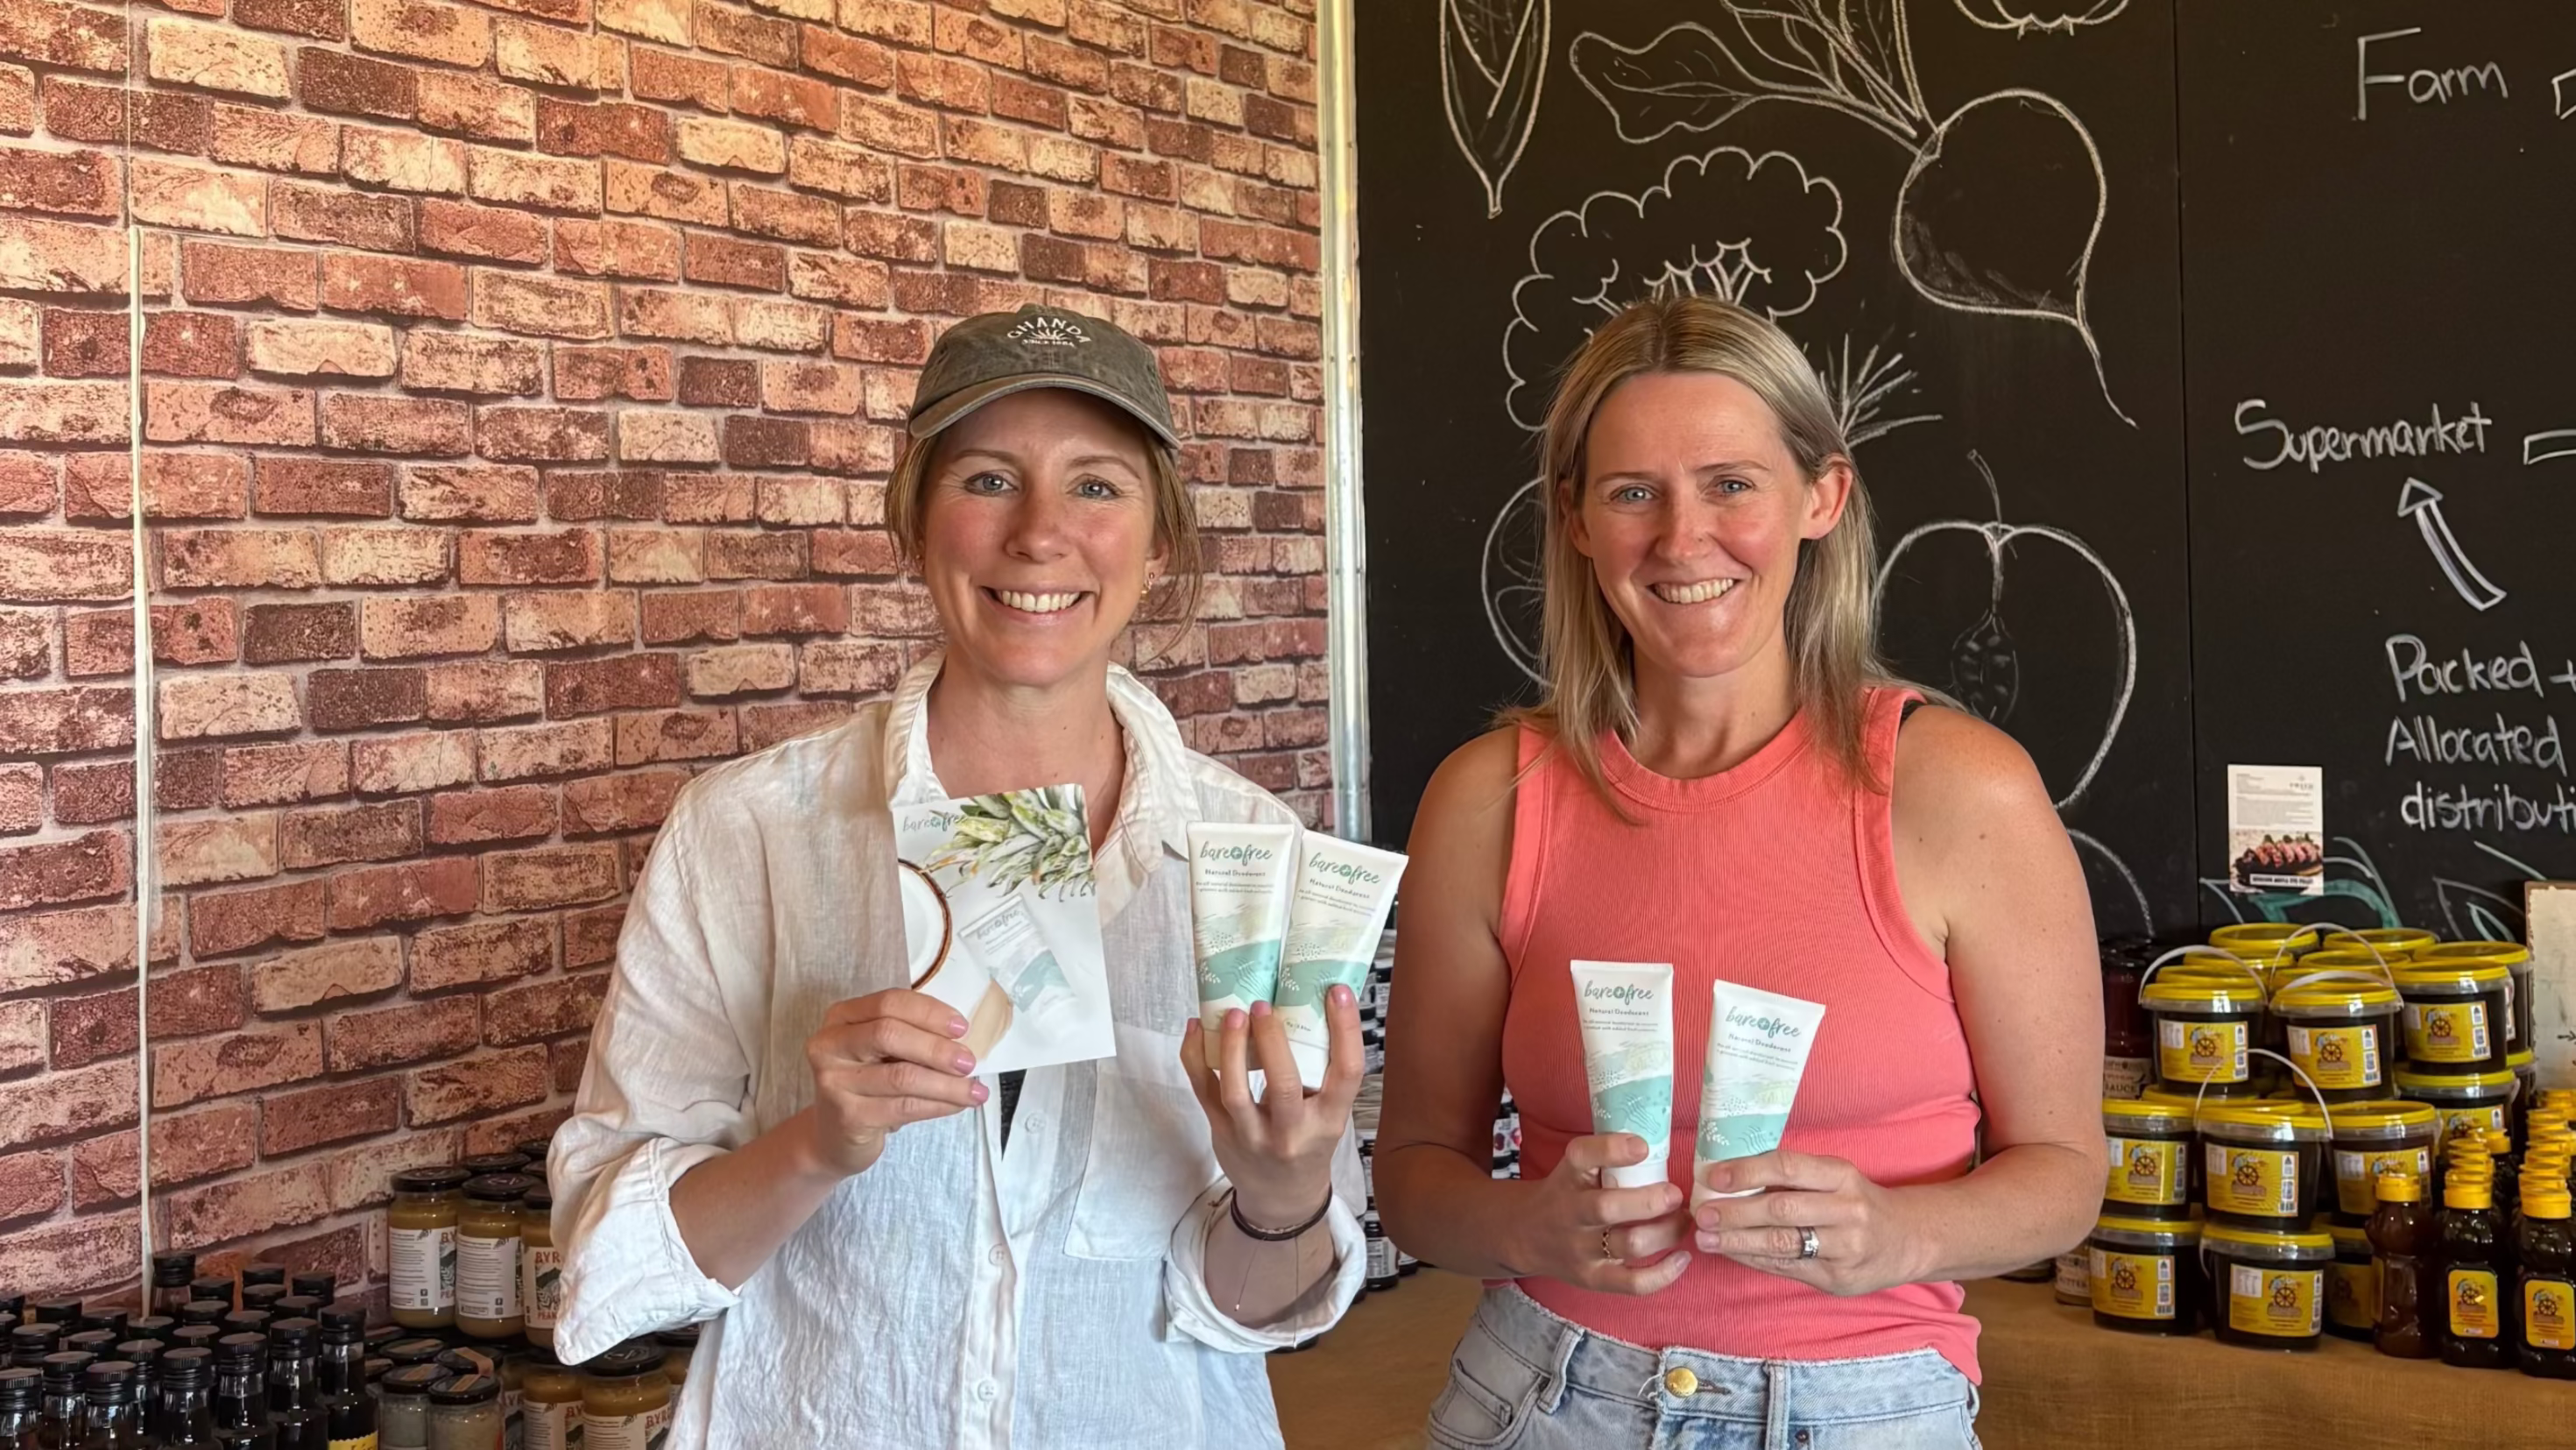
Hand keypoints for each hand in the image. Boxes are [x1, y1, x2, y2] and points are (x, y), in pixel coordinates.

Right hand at [801, 989, 988, 1177]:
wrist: (834, 1136)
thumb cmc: (866, 1085)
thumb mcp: (879, 1052)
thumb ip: (909, 1036)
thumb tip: (961, 1038)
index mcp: (841, 1017)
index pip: (888, 1003)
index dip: (928, 1012)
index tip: (961, 1027)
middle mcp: (829, 1046)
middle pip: (889, 1035)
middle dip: (936, 1048)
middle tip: (969, 1062)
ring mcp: (834, 1082)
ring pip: (901, 1077)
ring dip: (946, 1084)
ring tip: (974, 1091)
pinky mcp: (848, 1116)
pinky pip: (904, 1107)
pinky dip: (938, 1105)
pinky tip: (957, 1105)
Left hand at [1180, 991, 1363, 1228]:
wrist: (1280, 1197)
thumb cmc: (1308, 1142)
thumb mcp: (1327, 1114)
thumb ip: (1321, 1073)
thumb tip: (1306, 1004)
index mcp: (1329, 1121)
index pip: (1346, 1073)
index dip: (1346, 1029)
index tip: (1337, 991)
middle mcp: (1292, 1132)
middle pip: (1284, 1085)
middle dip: (1272, 1041)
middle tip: (1263, 1004)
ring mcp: (1252, 1135)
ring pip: (1235, 1092)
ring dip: (1230, 1049)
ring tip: (1232, 1014)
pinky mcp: (1221, 1131)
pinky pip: (1203, 1090)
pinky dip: (1194, 1056)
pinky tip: (1194, 1027)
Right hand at [1512, 1134, 1690, 1294]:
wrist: (1524, 1235)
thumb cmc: (1564, 1194)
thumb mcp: (1573, 1168)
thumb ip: (1606, 1157)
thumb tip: (1659, 1143)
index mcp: (1567, 1177)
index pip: (1581, 1156)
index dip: (1613, 1149)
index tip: (1642, 1146)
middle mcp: (1571, 1213)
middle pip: (1608, 1208)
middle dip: (1649, 1200)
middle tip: (1675, 1193)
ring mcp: (1581, 1250)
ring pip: (1628, 1244)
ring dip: (1666, 1232)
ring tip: (1684, 1220)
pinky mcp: (1593, 1278)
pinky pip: (1632, 1283)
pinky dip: (1664, 1274)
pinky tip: (1682, 1258)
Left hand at [1693, 1151, 1921, 1295]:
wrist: (1908, 1240)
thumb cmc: (1858, 1202)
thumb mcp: (1836, 1178)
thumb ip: (1794, 1178)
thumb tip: (1730, 1176)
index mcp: (1842, 1176)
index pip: (1788, 1169)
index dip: (1748, 1172)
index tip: (1714, 1177)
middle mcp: (1847, 1210)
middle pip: (1781, 1210)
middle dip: (1735, 1212)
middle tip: (1702, 1213)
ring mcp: (1845, 1247)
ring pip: (1782, 1243)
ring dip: (1738, 1241)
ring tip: (1706, 1238)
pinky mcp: (1838, 1278)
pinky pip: (1788, 1268)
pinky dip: (1754, 1261)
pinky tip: (1732, 1254)